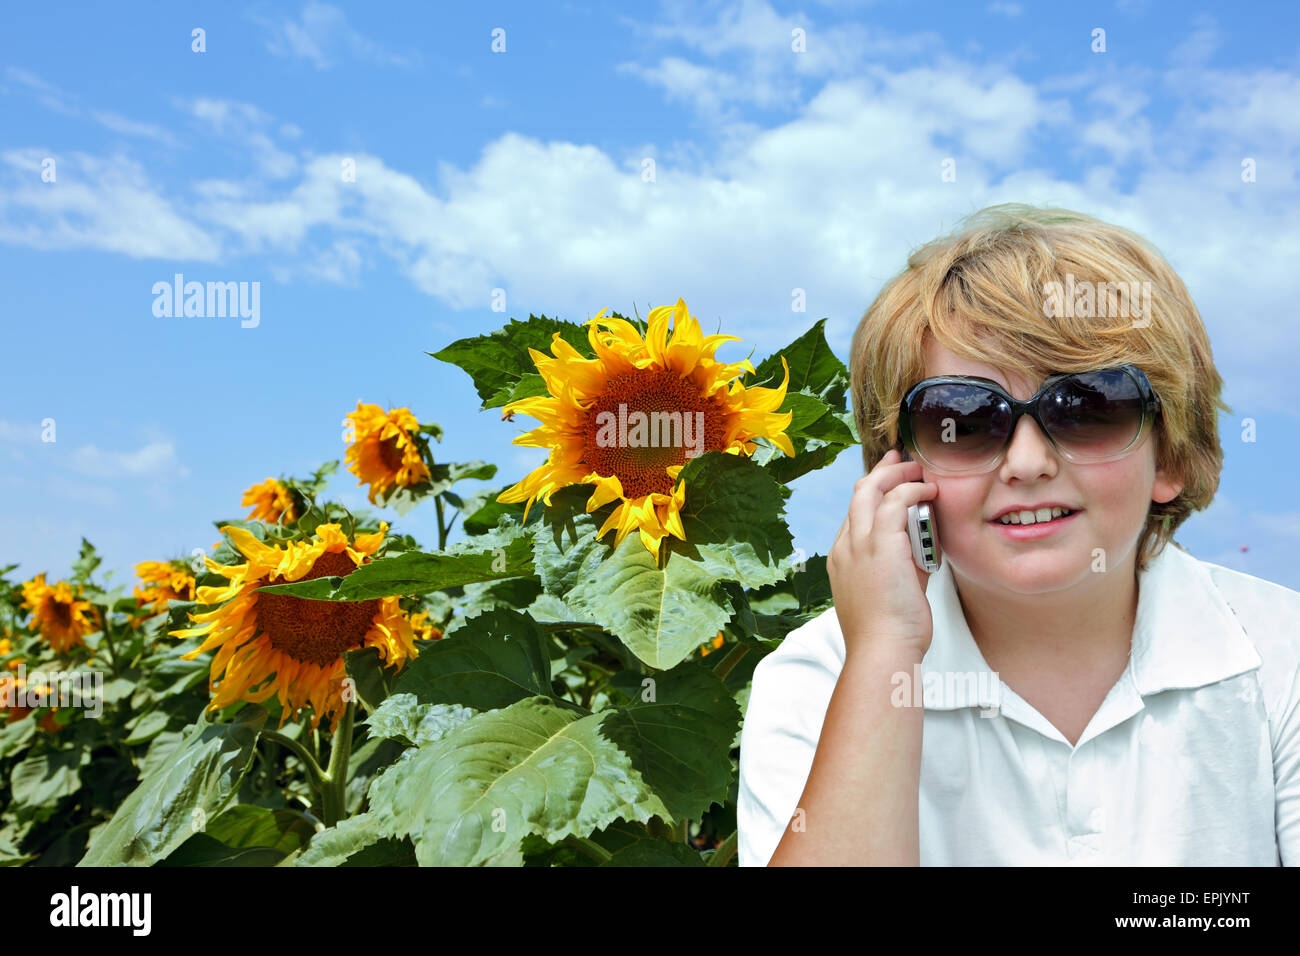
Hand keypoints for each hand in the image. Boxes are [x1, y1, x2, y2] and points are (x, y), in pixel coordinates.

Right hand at [827, 448, 939, 655]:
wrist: (882, 651)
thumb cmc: (889, 634)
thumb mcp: (890, 592)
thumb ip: (900, 566)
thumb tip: (919, 551)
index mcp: (843, 558)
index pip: (855, 513)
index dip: (874, 492)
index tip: (891, 480)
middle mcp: (845, 546)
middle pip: (859, 492)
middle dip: (882, 471)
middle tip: (902, 460)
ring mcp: (859, 544)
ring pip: (872, 489)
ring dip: (898, 475)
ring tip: (920, 472)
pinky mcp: (880, 545)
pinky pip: (895, 502)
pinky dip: (912, 491)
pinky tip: (929, 492)